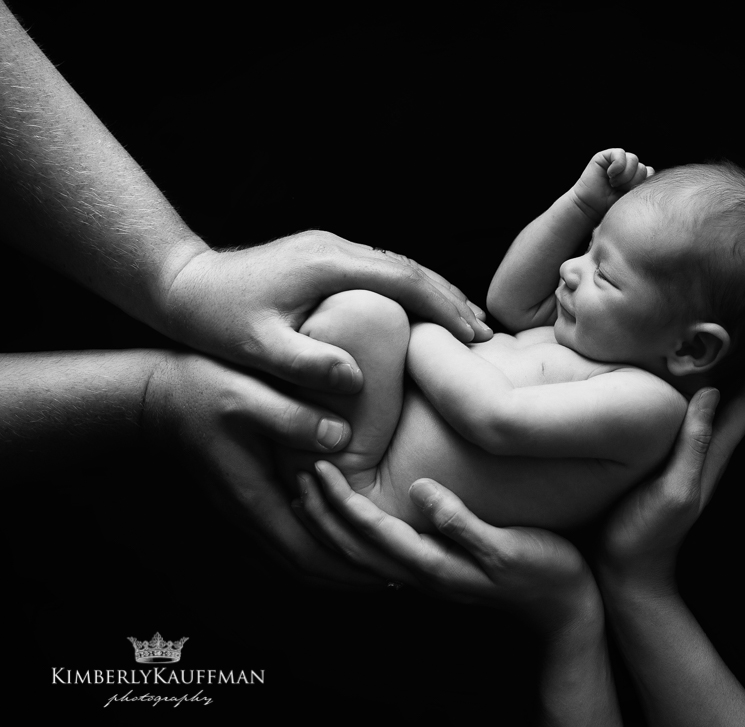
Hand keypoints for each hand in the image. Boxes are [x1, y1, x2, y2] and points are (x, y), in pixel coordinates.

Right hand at [142, 352, 385, 588]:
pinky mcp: (253, 498)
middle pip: (310, 568)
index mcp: (255, 501)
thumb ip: (293, 417)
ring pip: (301, 556)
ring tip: (386, 559)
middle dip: (356, 574)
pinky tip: (350, 529)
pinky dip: (325, 543)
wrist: (158, 396)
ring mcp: (251, 511)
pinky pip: (294, 536)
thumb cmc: (201, 392)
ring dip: (342, 563)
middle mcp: (253, 517)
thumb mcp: (247, 396)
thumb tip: (342, 437)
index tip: (396, 570)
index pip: (310, 557)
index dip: (353, 567)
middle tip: (405, 573)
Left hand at [160, 230, 490, 392]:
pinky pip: (381, 270)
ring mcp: (329, 248)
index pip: (404, 281)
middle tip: (484, 334)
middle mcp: (335, 247)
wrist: (180, 282)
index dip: (444, 308)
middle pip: (411, 268)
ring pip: (399, 266)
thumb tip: (357, 381)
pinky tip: (420, 314)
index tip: (473, 336)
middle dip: (451, 299)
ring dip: (435, 293)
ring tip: (465, 325)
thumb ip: (306, 363)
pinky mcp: (323, 255)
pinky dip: (410, 291)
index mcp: (328, 264)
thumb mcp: (256, 347)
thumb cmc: (215, 318)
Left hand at [297, 461, 600, 632]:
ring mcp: (429, 574)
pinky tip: (355, 519)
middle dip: (322, 513)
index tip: (317, 468)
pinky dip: (356, 534)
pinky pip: (382, 553)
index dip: (340, 500)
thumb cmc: (545, 574)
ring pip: (362, 553)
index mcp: (433, 565)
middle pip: (354, 547)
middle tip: (298, 475)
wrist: (566, 609)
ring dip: (332, 525)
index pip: (370, 531)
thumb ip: (462, 522)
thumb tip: (420, 490)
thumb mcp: (507, 547)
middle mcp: (422, 573)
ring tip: (311, 496)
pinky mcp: (439, 568)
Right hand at [571, 148, 653, 222]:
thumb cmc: (609, 206)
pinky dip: (617, 166)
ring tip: (613, 184)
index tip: (628, 194)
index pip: (649, 172)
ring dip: (624, 175)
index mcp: (635, 177)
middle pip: (642, 167)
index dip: (641, 183)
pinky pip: (620, 154)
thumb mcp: (630, 197)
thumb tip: (651, 170)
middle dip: (631, 181)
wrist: (590, 208)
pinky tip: (610, 175)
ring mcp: (617, 161)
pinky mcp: (605, 156)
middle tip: (618, 189)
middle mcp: (627, 168)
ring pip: (633, 160)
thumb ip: (642, 184)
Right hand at [597, 340, 744, 592]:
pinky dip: (685, 383)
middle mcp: (706, 445)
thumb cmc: (647, 536)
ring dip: (719, 364)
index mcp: (715, 451)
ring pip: (711, 396)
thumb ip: (694, 445)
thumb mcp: (674, 491)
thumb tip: (713, 391)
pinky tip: (669, 370)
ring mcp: (684, 451)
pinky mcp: (660, 454)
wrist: (624, 571)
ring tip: (713, 328)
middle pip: (738, 390)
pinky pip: (680, 408)